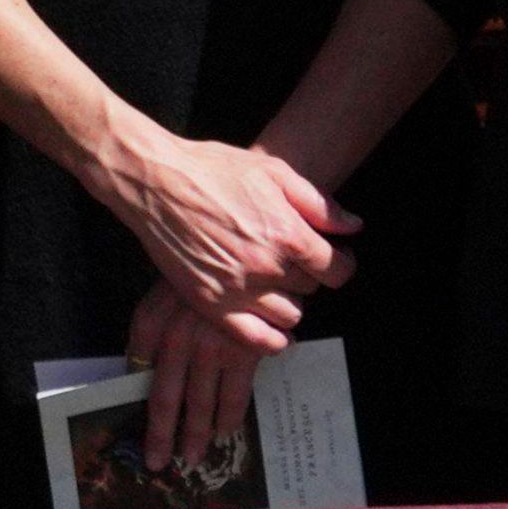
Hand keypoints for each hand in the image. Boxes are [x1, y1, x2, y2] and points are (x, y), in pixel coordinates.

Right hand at [85, 125, 356, 344]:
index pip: (337, 270)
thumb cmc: (210, 169)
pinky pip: (255, 338)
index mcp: (288, 234)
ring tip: (269, 283)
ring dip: (285, 301)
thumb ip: (318, 203)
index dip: (337, 262)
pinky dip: (271, 339)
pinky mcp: (210, 302)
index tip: (328, 258)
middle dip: (302, 274)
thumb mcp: (271, 170)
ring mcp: (237, 287)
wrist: (153, 181)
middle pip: (310, 289)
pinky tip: (272, 328)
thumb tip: (354, 227)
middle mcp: (267, 265)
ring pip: (289, 314)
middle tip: (283, 259)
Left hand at [126, 281, 266, 473]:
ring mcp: (210, 347)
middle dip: (160, 434)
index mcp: (151, 322)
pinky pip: (235, 394)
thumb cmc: (204, 276)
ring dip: (195, 435)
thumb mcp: (165, 295)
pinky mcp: (244, 353)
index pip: (136, 369)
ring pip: (198, 403)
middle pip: (163, 397)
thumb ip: (151, 331)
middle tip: (157, 462)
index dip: (135, 395)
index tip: (136, 425)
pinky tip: (224, 433)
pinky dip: (229, 416)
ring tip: (191, 458)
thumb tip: (138, 369)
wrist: (248, 253)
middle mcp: (175, 338)